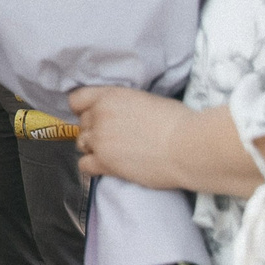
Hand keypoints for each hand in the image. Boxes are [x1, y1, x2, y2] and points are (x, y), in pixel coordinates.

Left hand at [67, 85, 189, 182]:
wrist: (188, 146)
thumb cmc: (179, 122)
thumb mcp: (148, 100)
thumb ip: (125, 105)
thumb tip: (124, 114)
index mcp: (110, 96)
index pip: (77, 100)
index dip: (84, 109)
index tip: (95, 116)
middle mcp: (100, 115)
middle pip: (82, 123)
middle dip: (95, 130)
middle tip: (114, 138)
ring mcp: (100, 140)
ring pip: (81, 143)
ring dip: (94, 148)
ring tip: (113, 153)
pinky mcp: (105, 163)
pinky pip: (84, 165)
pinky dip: (93, 167)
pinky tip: (108, 167)